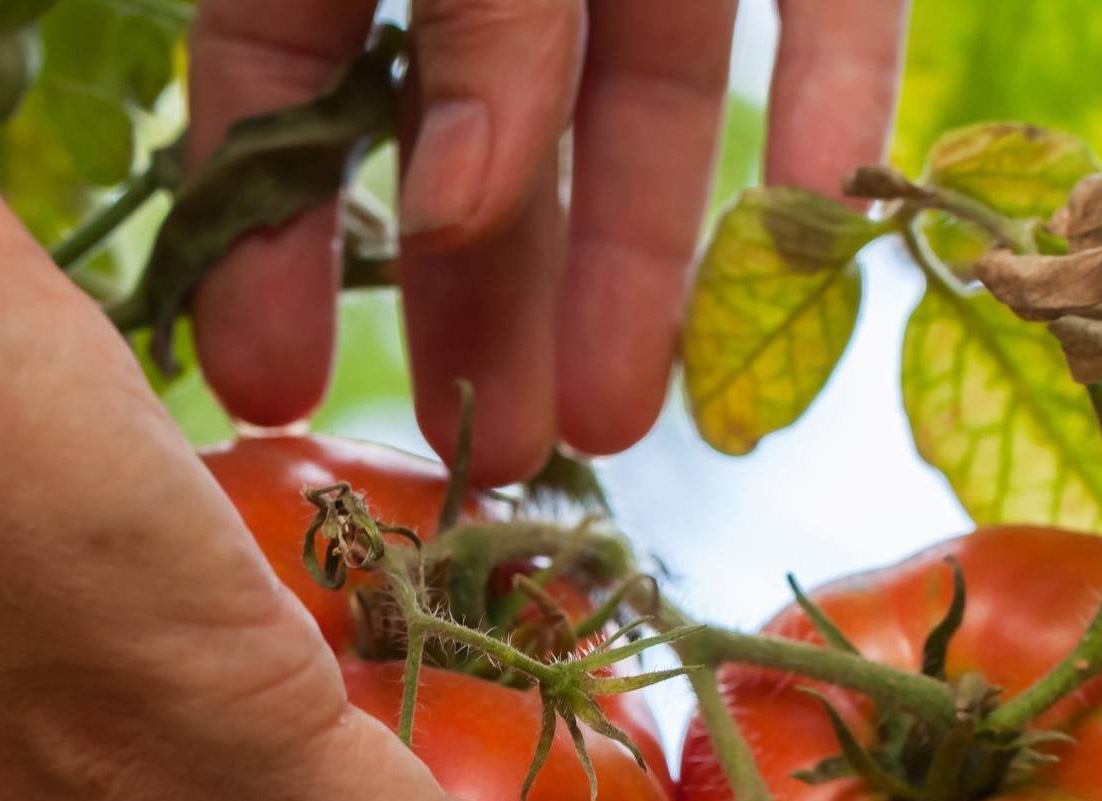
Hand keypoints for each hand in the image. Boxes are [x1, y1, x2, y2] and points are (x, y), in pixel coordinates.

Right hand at [187, 0, 908, 482]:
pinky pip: (833, 0)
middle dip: (483, 294)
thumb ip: (467, 12)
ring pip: (648, 91)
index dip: (273, 228)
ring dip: (639, 257)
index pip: (285, 65)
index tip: (268, 392)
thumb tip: (457, 199)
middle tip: (483, 454)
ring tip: (610, 427)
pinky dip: (832, 110)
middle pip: (486, 118)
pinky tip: (825, 240)